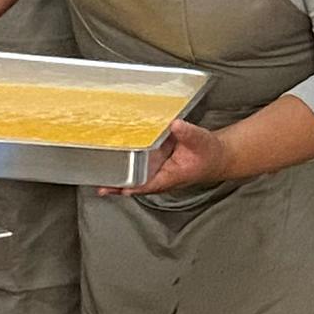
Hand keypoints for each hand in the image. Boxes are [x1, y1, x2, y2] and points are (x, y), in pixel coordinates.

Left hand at [110, 119, 234, 197]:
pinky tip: (112, 156)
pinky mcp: (154, 161)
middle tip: (100, 186)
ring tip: (98, 174)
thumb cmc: (209, 153)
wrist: (215, 156)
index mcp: (170, 176)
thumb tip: (174, 124)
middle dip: (118, 185)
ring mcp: (155, 169)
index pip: (149, 184)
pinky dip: (126, 161)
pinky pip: (137, 163)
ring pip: (134, 175)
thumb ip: (187, 133)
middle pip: (135, 184)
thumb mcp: (201, 140)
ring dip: (118, 175)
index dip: (135, 187)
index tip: (122, 189)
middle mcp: (160, 175)